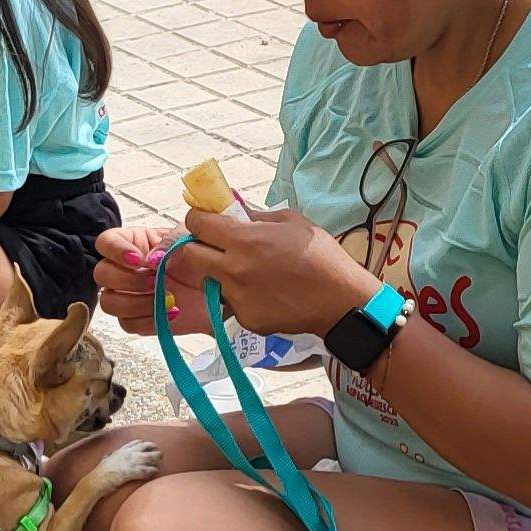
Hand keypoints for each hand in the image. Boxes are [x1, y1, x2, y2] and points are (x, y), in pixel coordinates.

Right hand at [91, 223, 204, 337]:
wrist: (218, 291)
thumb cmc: (201, 260)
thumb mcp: (189, 240)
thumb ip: (169, 242)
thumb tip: (152, 259)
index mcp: (133, 243)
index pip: (106, 242)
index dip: (115, 251)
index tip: (137, 259)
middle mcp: (124, 269)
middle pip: (101, 274)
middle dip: (128, 280)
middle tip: (155, 281)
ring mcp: (127, 295)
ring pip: (109, 302)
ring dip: (136, 302)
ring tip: (166, 299)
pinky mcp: (136, 318)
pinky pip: (127, 324)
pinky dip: (148, 321)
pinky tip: (170, 313)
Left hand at [169, 203, 381, 338]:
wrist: (340, 300)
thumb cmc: (320, 255)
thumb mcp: (291, 221)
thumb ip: (256, 216)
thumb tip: (234, 211)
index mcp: (243, 240)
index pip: (196, 224)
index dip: (197, 219)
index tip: (205, 220)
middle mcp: (233, 269)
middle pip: (190, 256)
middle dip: (198, 247)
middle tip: (216, 247)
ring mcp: (237, 298)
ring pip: (211, 281)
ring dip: (221, 274)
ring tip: (250, 273)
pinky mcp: (245, 319)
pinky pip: (232, 304)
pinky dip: (242, 297)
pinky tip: (266, 294)